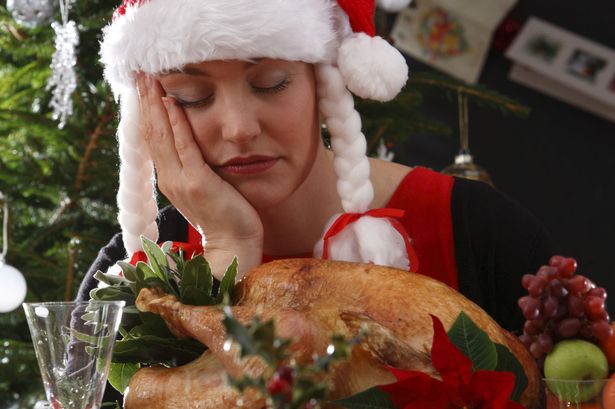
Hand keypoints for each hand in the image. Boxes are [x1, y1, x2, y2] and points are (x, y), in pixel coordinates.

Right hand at [136, 73, 262, 276]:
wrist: (234, 243)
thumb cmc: (225, 215)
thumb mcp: (203, 187)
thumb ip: (193, 166)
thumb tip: (191, 144)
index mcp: (169, 179)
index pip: (153, 139)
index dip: (146, 113)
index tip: (143, 88)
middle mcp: (169, 178)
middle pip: (152, 133)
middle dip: (145, 101)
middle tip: (140, 73)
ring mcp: (181, 181)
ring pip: (162, 136)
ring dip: (154, 105)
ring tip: (148, 79)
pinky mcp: (198, 182)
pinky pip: (185, 146)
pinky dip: (177, 123)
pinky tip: (171, 102)